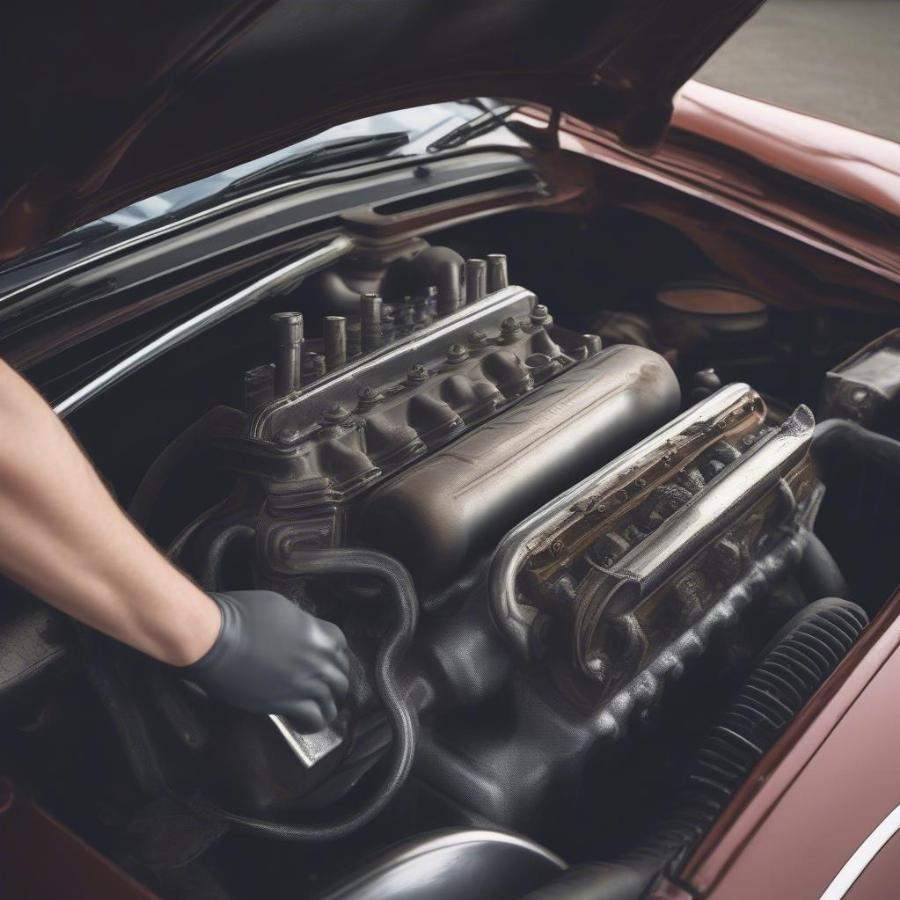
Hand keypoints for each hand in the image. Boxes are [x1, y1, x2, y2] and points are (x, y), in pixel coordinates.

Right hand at [181, 590, 349, 732]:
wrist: (216, 639)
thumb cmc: (240, 616)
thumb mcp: (279, 608)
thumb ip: (299, 624)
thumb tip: (300, 633)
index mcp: (318, 633)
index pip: (341, 648)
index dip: (332, 657)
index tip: (323, 663)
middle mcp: (319, 658)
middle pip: (340, 678)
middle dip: (331, 684)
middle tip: (319, 689)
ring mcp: (307, 682)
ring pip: (331, 702)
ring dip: (324, 706)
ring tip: (313, 709)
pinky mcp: (290, 703)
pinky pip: (314, 720)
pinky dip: (310, 724)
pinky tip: (300, 722)